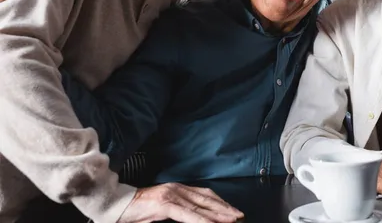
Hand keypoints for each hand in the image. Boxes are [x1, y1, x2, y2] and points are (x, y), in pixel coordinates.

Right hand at [118, 183, 243, 222]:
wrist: (114, 204)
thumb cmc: (135, 210)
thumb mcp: (161, 209)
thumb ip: (177, 211)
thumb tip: (194, 217)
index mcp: (177, 189)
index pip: (205, 195)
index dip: (220, 203)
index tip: (232, 211)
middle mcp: (177, 189)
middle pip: (207, 199)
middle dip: (225, 208)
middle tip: (239, 216)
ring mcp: (171, 195)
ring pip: (200, 207)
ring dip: (217, 214)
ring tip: (231, 220)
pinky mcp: (164, 204)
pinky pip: (187, 215)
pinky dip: (201, 221)